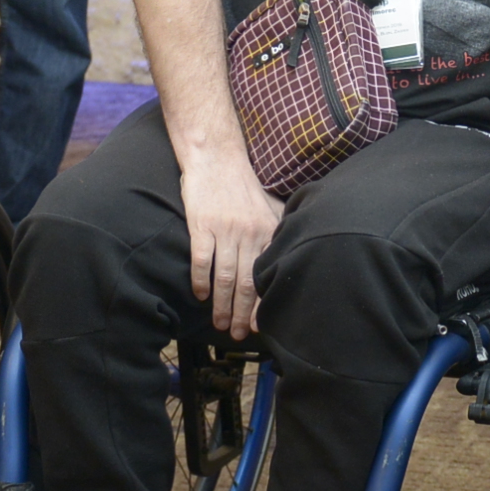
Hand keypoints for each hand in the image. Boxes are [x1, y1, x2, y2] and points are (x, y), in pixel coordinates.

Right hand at [179, 149, 284, 338]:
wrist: (216, 157)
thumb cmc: (242, 184)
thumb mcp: (270, 205)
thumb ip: (278, 231)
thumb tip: (289, 256)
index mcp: (266, 231)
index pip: (265, 276)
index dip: (260, 304)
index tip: (257, 326)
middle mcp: (248, 233)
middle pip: (244, 283)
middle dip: (240, 313)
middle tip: (235, 334)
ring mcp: (224, 230)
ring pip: (223, 277)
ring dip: (220, 304)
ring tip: (217, 323)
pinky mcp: (201, 225)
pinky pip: (201, 259)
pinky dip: (201, 280)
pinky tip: (200, 295)